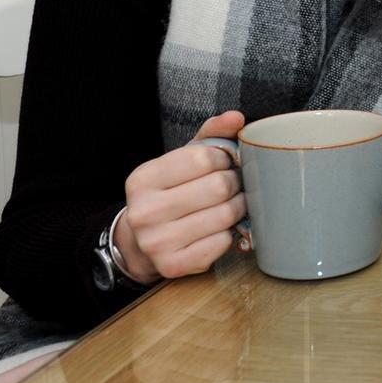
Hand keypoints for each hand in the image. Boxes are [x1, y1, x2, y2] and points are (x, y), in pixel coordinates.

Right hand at [116, 111, 247, 283]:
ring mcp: (156, 241)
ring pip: (225, 216)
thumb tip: (236, 118)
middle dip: (235, 184)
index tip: (224, 164)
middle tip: (233, 186)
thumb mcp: (182, 161)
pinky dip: (230, 235)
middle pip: (218, 187)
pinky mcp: (173, 265)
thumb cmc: (171, 193)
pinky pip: (222, 243)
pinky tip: (219, 229)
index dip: (224, 159)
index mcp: (143, 178)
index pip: (204, 157)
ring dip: (238, 208)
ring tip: (232, 205)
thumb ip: (210, 136)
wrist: (143, 241)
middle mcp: (144, 211)